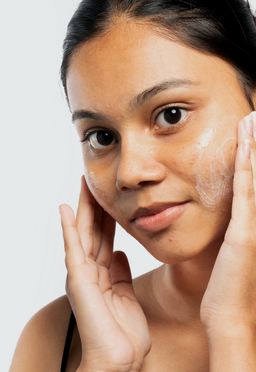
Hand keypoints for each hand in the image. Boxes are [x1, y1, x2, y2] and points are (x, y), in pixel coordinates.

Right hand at [59, 177, 150, 371]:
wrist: (120, 359)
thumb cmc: (122, 333)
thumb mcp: (125, 294)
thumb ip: (120, 273)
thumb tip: (120, 253)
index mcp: (101, 274)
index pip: (104, 238)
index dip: (106, 217)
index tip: (109, 197)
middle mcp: (89, 270)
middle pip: (92, 231)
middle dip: (94, 206)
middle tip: (93, 182)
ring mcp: (82, 274)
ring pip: (83, 234)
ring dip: (83, 209)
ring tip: (83, 186)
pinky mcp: (78, 279)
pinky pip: (74, 249)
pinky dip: (69, 229)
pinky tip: (66, 210)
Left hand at [200, 112, 255, 334]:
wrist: (230, 319)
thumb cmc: (227, 290)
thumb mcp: (230, 254)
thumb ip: (230, 233)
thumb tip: (224, 221)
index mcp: (249, 224)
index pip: (251, 182)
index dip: (252, 157)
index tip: (247, 134)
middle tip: (254, 117)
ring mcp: (255, 225)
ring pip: (255, 177)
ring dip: (254, 147)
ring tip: (252, 119)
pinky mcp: (246, 233)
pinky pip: (245, 191)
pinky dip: (246, 165)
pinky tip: (245, 143)